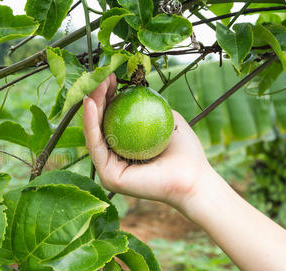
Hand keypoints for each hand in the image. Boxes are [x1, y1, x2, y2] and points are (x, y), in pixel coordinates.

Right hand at [83, 73, 212, 213]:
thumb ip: (147, 105)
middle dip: (97, 98)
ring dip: (91, 107)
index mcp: (124, 148)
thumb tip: (132, 85)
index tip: (111, 77)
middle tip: (100, 77)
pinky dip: (91, 124)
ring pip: (93, 134)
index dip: (108, 97)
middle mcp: (113, 159)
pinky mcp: (108, 176)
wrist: (193, 178)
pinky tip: (91, 103)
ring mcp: (108, 169)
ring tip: (95, 85)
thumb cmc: (185, 152)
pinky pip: (96, 146)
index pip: (111, 120)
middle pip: (99, 125)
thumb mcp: (166, 118)